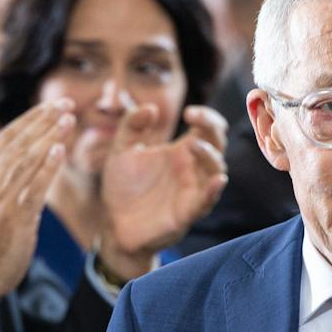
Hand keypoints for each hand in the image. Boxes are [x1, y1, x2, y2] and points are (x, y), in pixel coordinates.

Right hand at [0, 100, 74, 295]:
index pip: (5, 138)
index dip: (30, 120)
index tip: (50, 107)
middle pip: (18, 144)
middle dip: (44, 121)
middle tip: (66, 104)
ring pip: (27, 161)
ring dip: (50, 138)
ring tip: (68, 120)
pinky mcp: (15, 219)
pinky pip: (33, 188)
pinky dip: (47, 168)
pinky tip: (60, 151)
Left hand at [99, 103, 227, 272]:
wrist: (113, 223)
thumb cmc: (122, 187)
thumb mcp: (121, 150)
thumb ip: (131, 125)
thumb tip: (151, 108)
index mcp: (180, 152)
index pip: (207, 129)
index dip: (206, 117)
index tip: (188, 112)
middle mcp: (191, 170)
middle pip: (217, 145)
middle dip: (212, 128)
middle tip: (195, 118)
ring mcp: (191, 191)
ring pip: (216, 171)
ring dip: (210, 156)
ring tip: (193, 145)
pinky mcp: (186, 213)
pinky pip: (206, 202)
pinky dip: (213, 191)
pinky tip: (217, 181)